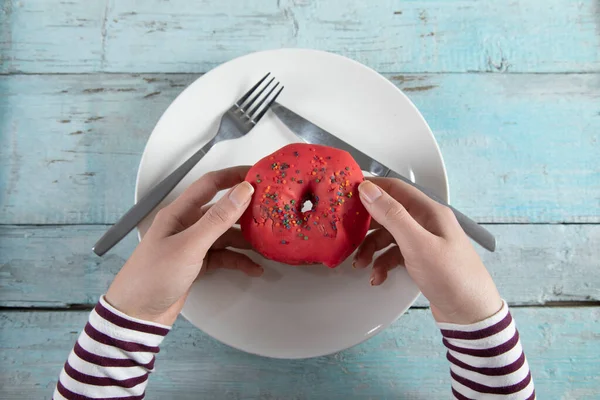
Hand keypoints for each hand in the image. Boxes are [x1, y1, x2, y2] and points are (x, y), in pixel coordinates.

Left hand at [105, 166, 262, 325]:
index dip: (235, 176)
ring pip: (225, 235)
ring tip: (267, 243)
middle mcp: (187, 224)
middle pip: (222, 210)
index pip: (211, 184)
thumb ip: (217, 219)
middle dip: (246, 210)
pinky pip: (224, 256)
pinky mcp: (197, 264)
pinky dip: (239, 261)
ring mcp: (192, 245)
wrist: (136, 315)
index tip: (259, 174)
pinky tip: (254, 268)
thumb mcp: (189, 246)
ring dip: (246, 239)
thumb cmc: (153, 276)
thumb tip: (243, 191)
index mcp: (180, 212)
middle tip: (270, 211)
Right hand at [354, 178, 501, 324]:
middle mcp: (427, 223)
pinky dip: (383, 263)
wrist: (471, 315)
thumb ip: (392, 215)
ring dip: (371, 248)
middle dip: (366, 225)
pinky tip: (377, 276)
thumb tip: (369, 190)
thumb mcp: (417, 244)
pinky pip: (394, 254)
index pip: (395, 189)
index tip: (347, 193)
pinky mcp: (421, 260)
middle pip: (388, 214)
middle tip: (348, 233)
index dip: (371, 188)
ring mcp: (424, 242)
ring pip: (388, 236)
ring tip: (361, 263)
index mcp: (429, 211)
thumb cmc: (453, 277)